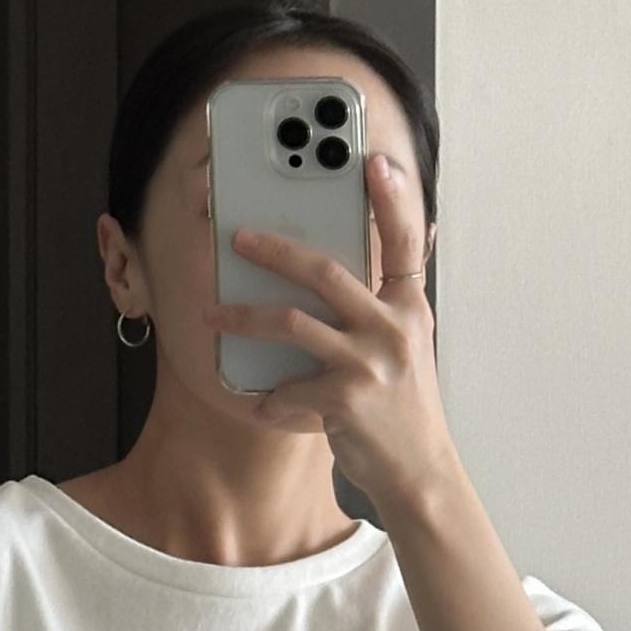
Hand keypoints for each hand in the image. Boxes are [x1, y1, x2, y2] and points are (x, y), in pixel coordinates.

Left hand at [199, 153, 455, 527]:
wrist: (417, 470)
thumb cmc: (401, 407)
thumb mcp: (408, 346)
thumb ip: (390, 303)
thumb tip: (392, 255)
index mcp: (409, 307)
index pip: (404, 241)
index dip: (391, 198)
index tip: (372, 160)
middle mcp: (394, 327)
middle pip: (326, 272)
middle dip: (275, 250)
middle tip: (238, 238)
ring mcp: (371, 362)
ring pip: (293, 323)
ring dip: (245, 317)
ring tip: (213, 315)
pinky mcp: (347, 398)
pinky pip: (288, 386)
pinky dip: (269, 398)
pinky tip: (263, 406)